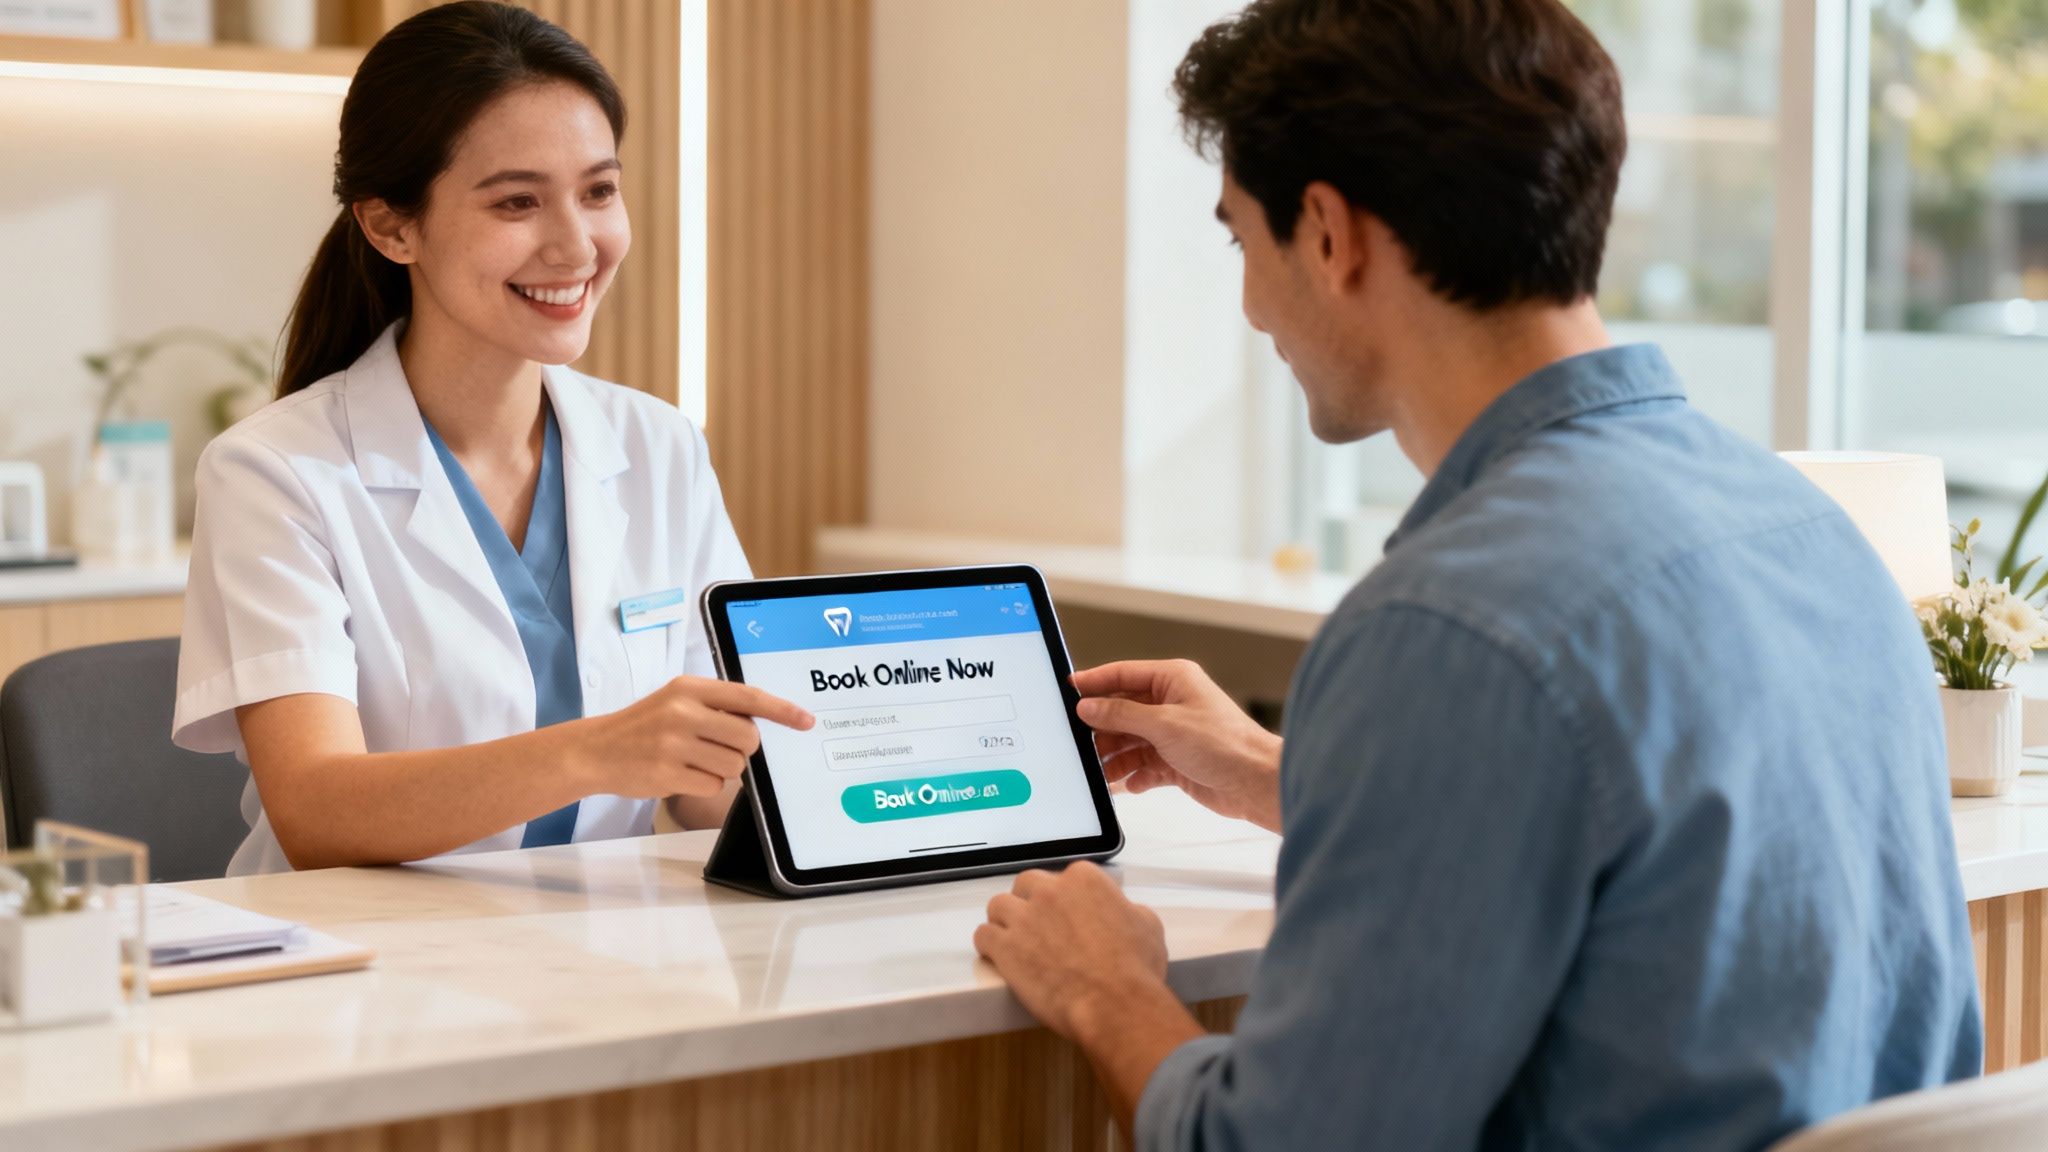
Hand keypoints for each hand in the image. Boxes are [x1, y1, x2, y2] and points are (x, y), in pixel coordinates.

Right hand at [581, 677, 812, 798]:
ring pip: (734, 765)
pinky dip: (705, 784)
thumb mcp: (677, 701)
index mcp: (690, 688)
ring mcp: (674, 744)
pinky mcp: (667, 774)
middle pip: (748, 738)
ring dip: (722, 769)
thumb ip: (715, 706)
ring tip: (693, 760)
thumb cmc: (644, 726)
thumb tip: (761, 725)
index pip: (748, 697)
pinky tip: (681, 774)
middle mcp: (683, 712)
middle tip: (718, 747)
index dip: (782, 711)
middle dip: (743, 749)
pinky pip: (713, 785)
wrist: (595, 749)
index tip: (806, 721)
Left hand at [975, 862, 1173, 1041]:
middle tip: (1038, 922)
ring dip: (1005, 920)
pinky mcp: (1005, 947)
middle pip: (1027, 885)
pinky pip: (983, 936)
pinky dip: (988, 944)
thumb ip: (1129, 910)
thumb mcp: (1148, 927)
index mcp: (1084, 880)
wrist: (1114, 1004)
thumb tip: (1125, 913)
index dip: (1065, 897)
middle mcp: (1050, 892)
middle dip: (1030, 901)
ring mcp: (1025, 918)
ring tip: (1013, 937)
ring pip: (998, 906)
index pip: (1065, 876)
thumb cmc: (1133, 970)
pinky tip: (996, 954)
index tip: (1066, 912)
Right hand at [1073, 660, 1282, 831]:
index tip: (1069, 691)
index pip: (1123, 674)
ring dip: (1115, 757)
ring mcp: (1173, 733)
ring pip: (1130, 741)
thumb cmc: (1226, 745)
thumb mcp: (1164, 725)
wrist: (1257, 783)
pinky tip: (1129, 784)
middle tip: (1080, 744)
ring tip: (1101, 772)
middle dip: (1102, 729)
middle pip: (1122, 711)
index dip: (1094, 682)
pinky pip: (1144, 765)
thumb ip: (1121, 715)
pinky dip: (1134, 776)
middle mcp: (1172, 703)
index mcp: (1173, 680)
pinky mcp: (1177, 761)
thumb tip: (1089, 707)